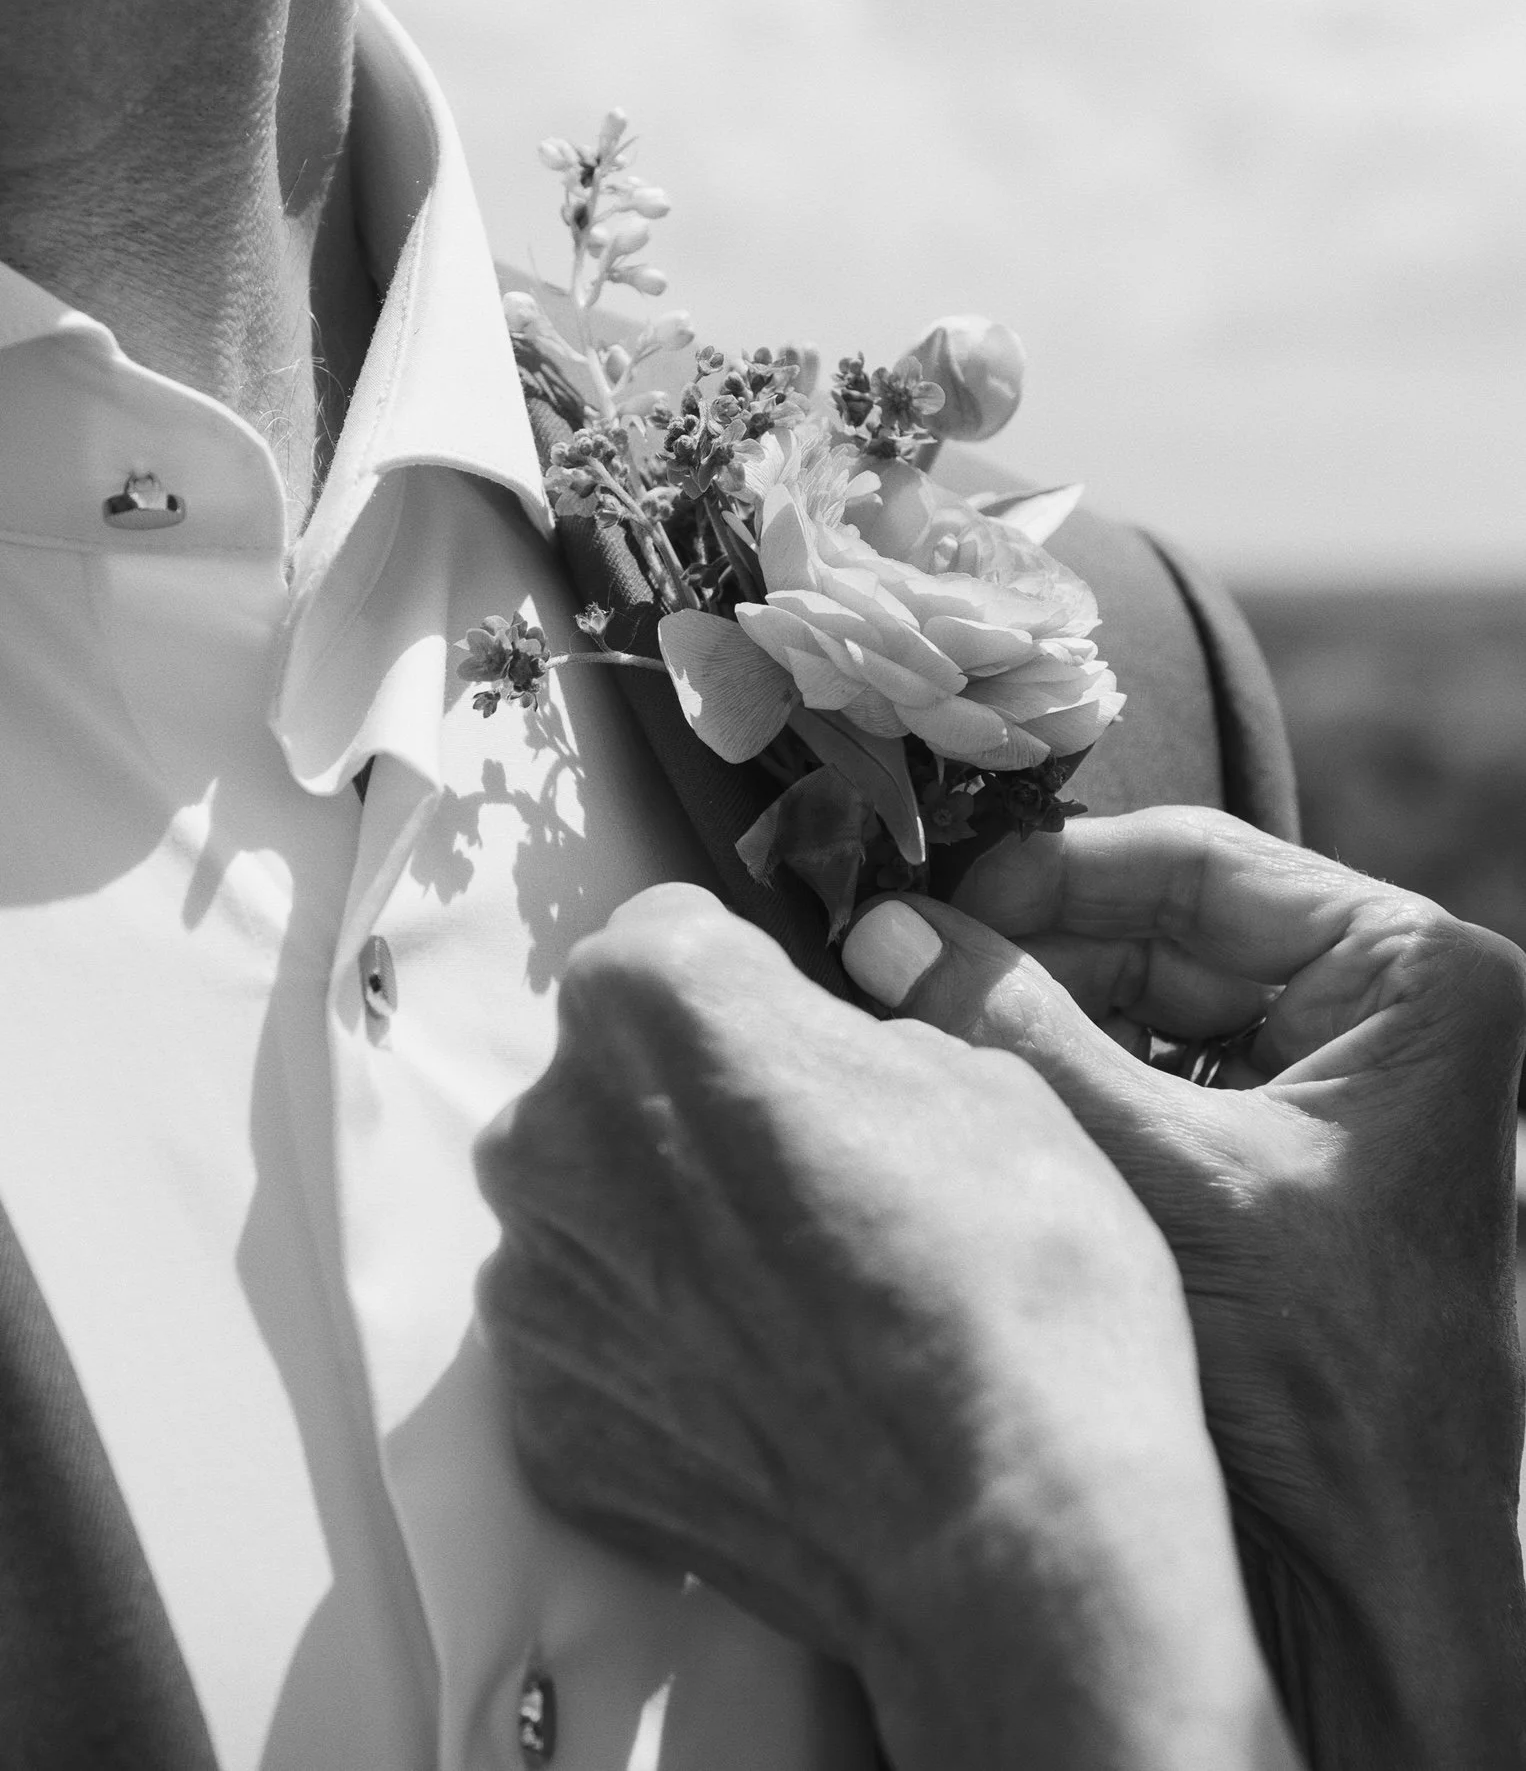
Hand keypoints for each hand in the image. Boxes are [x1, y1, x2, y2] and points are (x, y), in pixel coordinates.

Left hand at [475, 884, 1296, 1770]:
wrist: (1012, 1530)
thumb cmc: (1014, 1276)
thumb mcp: (981, 1078)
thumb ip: (855, 1034)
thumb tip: (828, 1051)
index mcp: (653, 1000)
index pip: (670, 940)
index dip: (754, 985)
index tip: (805, 1041)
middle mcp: (551, 1129)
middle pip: (615, 1079)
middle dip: (696, 1105)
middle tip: (816, 1179)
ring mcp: (534, 1284)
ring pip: (595, 1209)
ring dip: (668, 1228)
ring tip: (800, 1299)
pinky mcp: (542, 1419)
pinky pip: (595, 1339)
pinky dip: (657, 1349)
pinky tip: (765, 1387)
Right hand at [842, 807, 1525, 1766]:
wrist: (1378, 1582)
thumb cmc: (1322, 1389)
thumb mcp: (1160, 1175)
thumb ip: (1018, 1038)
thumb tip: (887, 931)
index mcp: (1418, 981)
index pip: (1199, 865)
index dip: (1052, 875)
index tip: (939, 903)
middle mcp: (1395, 1018)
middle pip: (1170, 934)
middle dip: (1035, 955)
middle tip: (908, 971)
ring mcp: (1347, 1089)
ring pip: (1155, 1007)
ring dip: (1044, 1019)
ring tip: (933, 1036)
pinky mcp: (1297, 1156)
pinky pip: (1164, 1079)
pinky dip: (1078, 1084)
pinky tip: (995, 1104)